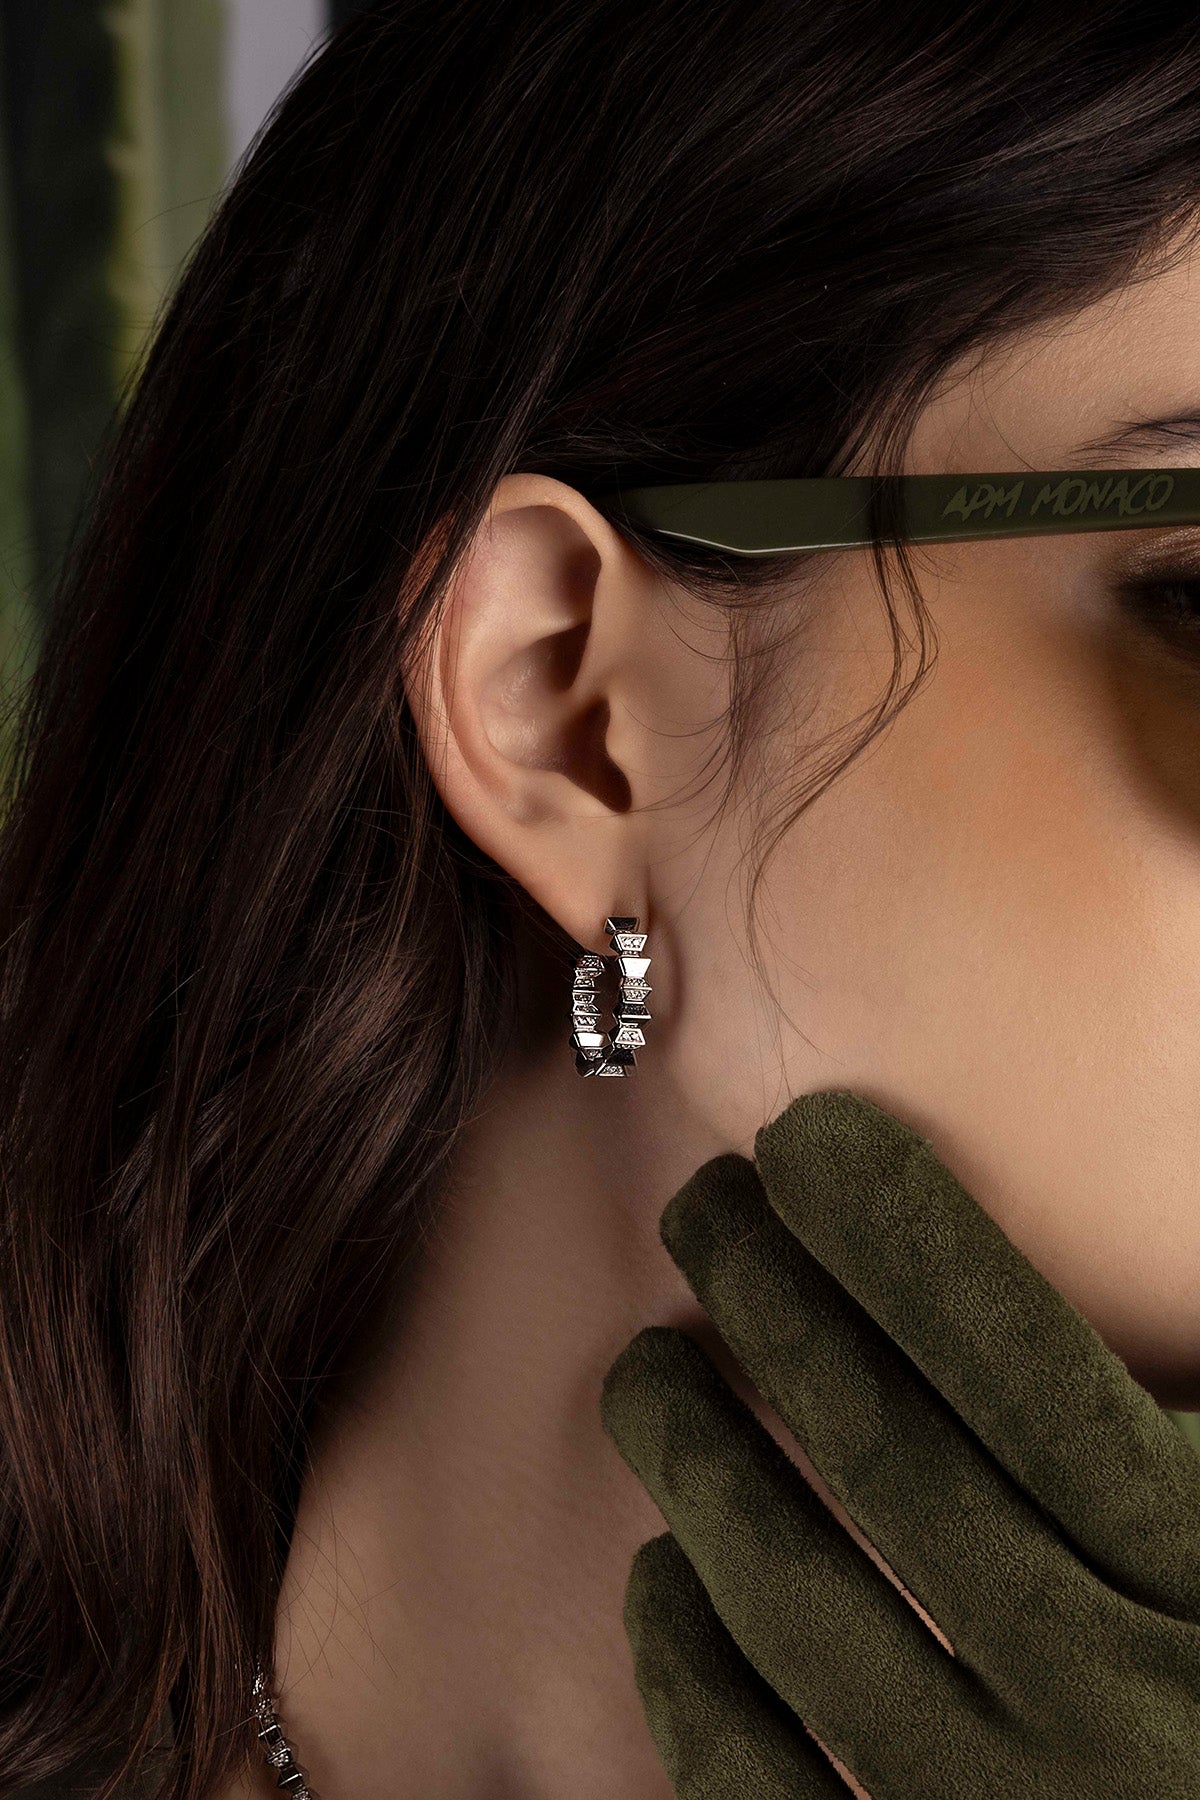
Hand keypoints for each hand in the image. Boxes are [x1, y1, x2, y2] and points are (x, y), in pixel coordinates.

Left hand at [599, 1089, 1199, 1797]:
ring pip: (801, 1609)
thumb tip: (1088, 1228)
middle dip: (772, 1301)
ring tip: (648, 1367)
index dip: (905, 1241)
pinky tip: (660, 1575)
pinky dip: (689, 1669)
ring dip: (699, 1460)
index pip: (1036, 1383)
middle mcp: (1127, 1715)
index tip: (806, 1138)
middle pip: (891, 1462)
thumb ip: (1170, 1409)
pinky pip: (757, 1788)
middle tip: (702, 1206)